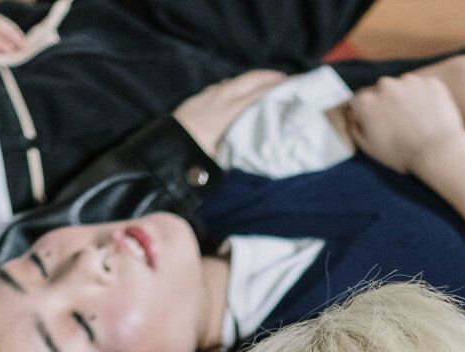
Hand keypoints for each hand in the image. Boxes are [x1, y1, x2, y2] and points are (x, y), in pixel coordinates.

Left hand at [172, 70, 287, 158]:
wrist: (164, 155)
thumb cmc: (198, 161)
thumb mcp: (229, 159)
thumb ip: (250, 148)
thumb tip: (270, 149)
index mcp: (234, 110)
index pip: (264, 92)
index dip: (283, 87)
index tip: (299, 84)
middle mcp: (222, 97)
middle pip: (251, 79)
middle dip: (271, 77)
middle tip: (287, 80)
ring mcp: (207, 97)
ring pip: (235, 82)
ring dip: (252, 81)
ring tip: (264, 86)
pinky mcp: (195, 101)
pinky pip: (219, 88)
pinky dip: (232, 87)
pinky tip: (233, 92)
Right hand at [345, 75, 464, 174]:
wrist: (438, 152)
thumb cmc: (402, 154)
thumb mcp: (370, 148)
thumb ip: (357, 130)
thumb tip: (355, 118)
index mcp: (366, 101)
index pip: (359, 101)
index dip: (365, 113)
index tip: (375, 123)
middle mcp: (385, 85)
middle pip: (381, 91)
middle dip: (386, 103)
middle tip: (399, 123)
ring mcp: (409, 81)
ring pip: (403, 87)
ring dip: (406, 99)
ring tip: (417, 121)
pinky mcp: (430, 82)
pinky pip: (424, 88)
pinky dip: (426, 98)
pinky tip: (430, 116)